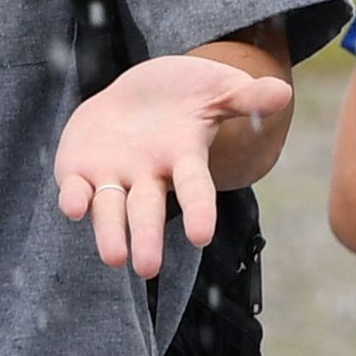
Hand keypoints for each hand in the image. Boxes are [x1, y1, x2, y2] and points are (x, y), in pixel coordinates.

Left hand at [51, 54, 294, 276]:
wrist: (140, 91)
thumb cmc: (188, 93)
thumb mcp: (217, 88)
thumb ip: (244, 97)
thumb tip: (282, 91)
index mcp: (184, 159)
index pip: (194, 188)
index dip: (198, 210)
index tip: (200, 236)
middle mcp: (148, 175)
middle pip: (147, 210)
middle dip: (146, 237)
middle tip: (146, 268)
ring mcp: (113, 174)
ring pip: (110, 209)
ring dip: (109, 232)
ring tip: (114, 258)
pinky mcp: (80, 167)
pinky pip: (75, 188)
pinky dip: (73, 198)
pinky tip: (73, 207)